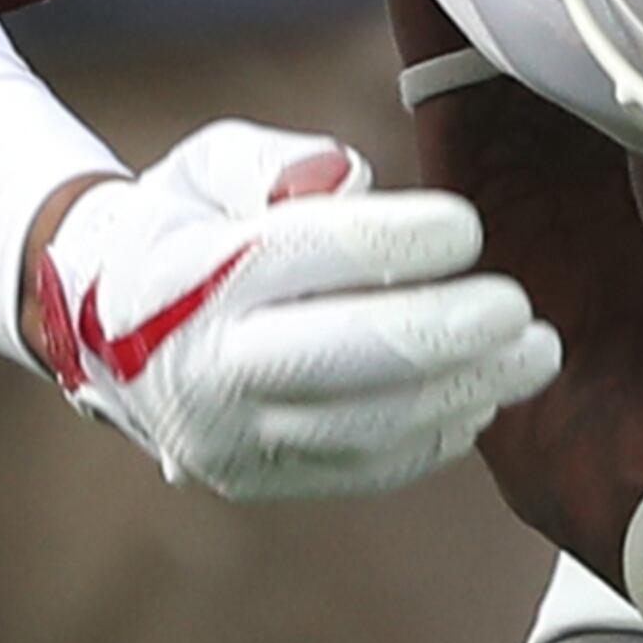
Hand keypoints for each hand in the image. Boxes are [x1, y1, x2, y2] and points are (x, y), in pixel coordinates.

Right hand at [34, 119, 560, 498]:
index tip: (466, 227)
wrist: (108, 330)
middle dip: (443, 335)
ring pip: (363, 426)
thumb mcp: (210, 166)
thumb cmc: (186, 226)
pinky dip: (432, 437)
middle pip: (338, 358)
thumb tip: (347, 177)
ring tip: (534, 354)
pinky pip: (361, 467)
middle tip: (519, 308)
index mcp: (191, 276)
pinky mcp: (259, 480)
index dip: (396, 243)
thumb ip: (275, 162)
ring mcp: (231, 437)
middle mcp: (205, 367)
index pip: (305, 257)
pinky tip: (481, 398)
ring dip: (463, 391)